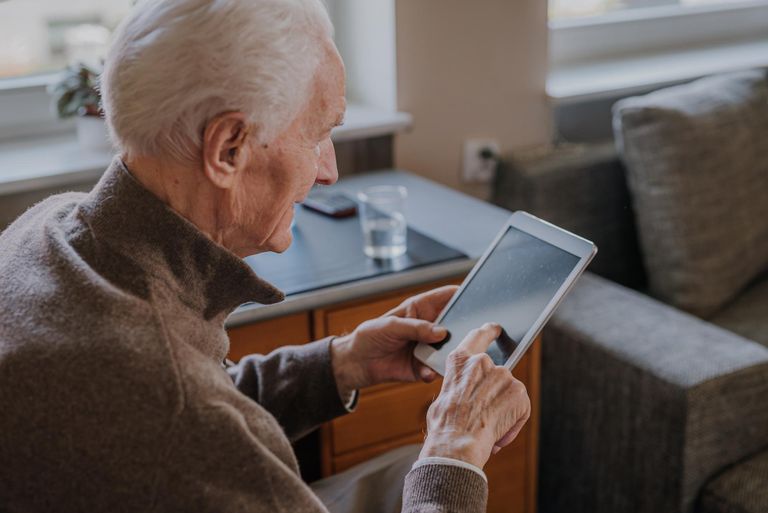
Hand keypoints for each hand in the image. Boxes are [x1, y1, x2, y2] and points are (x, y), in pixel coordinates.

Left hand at [330, 286, 457, 395]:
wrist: (357, 362)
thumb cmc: (371, 335)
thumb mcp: (390, 325)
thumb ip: (416, 327)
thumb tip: (441, 333)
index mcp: (422, 309)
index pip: (448, 297)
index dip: (463, 295)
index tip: (477, 299)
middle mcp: (429, 328)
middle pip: (456, 324)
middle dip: (464, 328)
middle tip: (467, 334)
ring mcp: (429, 348)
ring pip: (450, 349)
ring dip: (450, 353)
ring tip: (447, 356)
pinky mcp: (424, 367)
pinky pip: (436, 370)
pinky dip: (433, 371)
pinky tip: (427, 372)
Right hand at [419, 323, 530, 468]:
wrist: (457, 443)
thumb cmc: (444, 426)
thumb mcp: (443, 396)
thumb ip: (459, 385)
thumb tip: (467, 390)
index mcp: (460, 360)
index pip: (477, 335)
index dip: (488, 331)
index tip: (495, 328)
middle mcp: (482, 362)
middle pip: (496, 372)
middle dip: (493, 392)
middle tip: (482, 413)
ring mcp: (503, 375)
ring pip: (508, 391)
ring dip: (502, 409)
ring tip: (487, 428)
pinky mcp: (519, 391)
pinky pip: (520, 407)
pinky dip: (513, 421)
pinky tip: (499, 433)